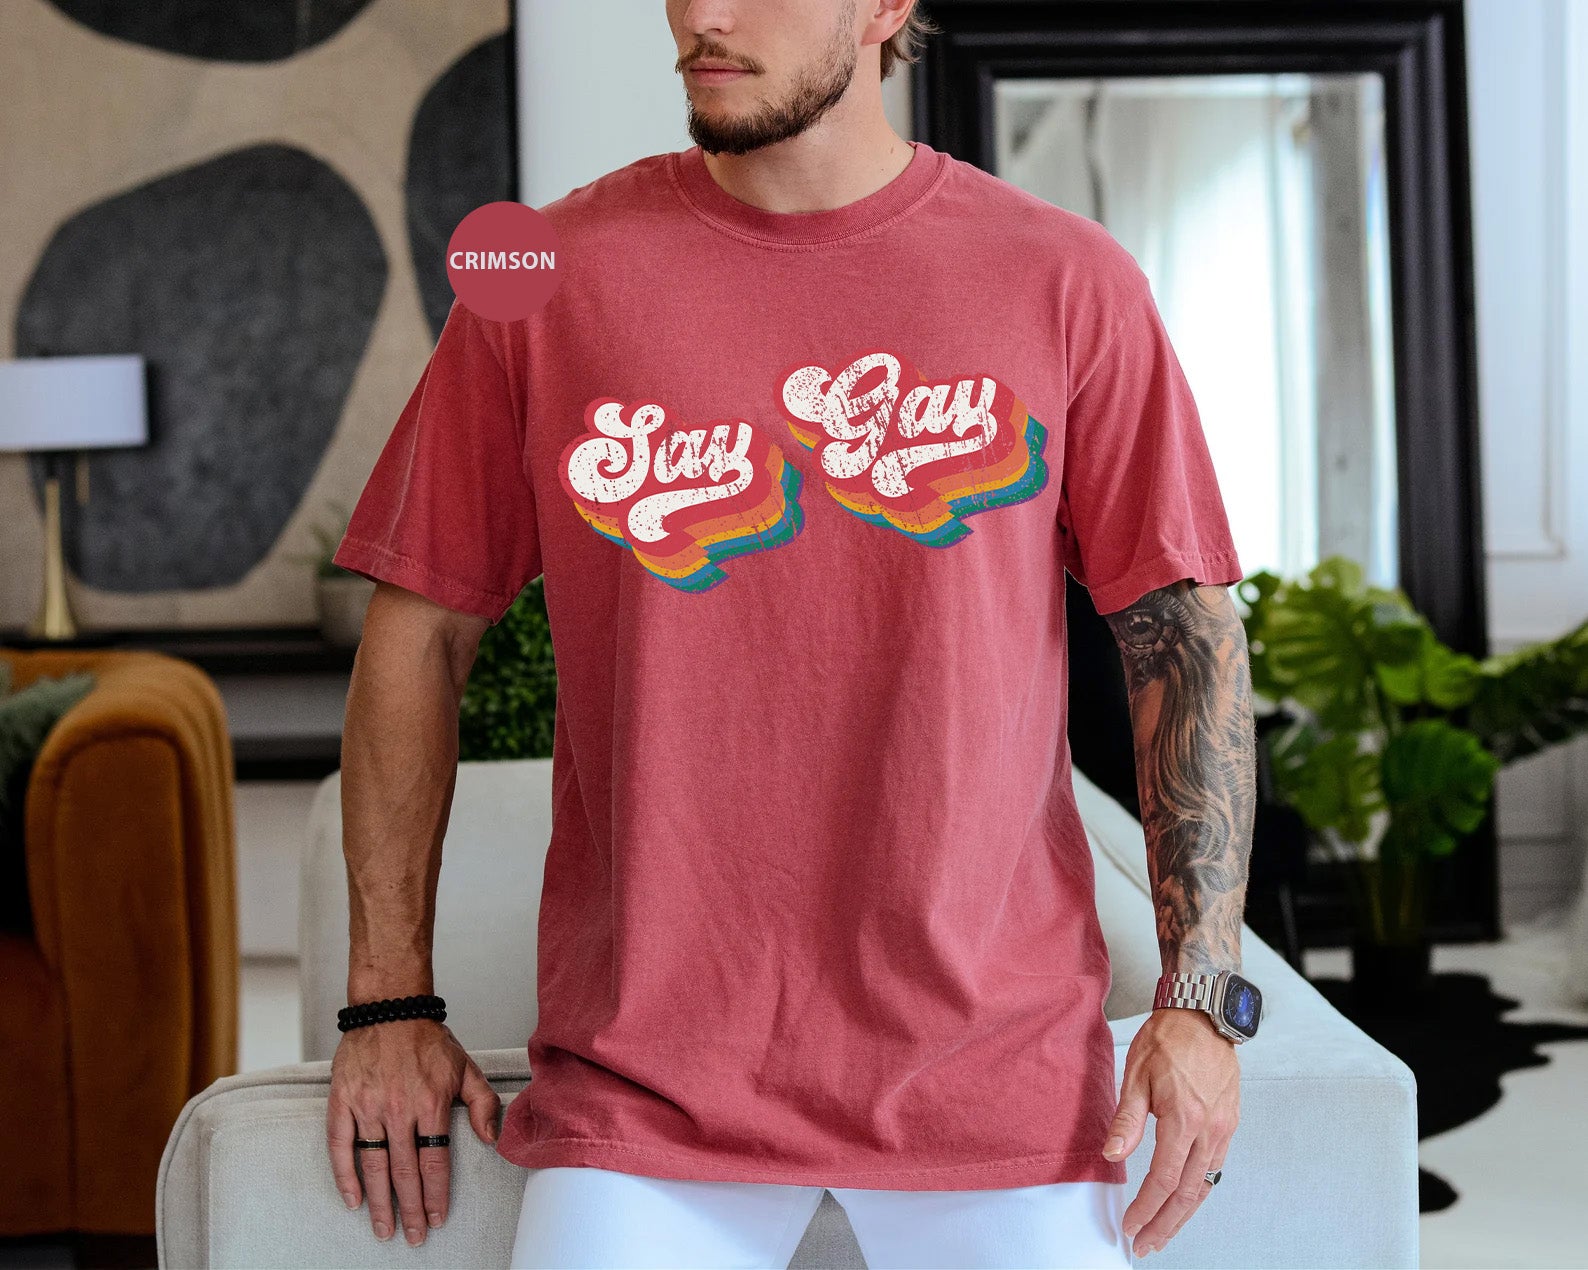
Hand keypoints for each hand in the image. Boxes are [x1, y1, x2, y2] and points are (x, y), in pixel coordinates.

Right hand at [326, 1018, 501, 1245]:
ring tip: (385, 1229)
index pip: (435, 1162)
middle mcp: (398, 1109)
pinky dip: (345, 1176)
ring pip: (373, 1166)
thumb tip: (490, 1139)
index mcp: (431, 1103)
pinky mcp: (342, 1102)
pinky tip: (353, 1200)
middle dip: (410, 1210)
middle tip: (413, 1238)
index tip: (438, 1219)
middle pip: (405, 1172)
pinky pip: (340, 1146)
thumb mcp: (466, 1067)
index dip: (436, 1195)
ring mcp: (367, 1107)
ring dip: (380, 1203)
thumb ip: (482, 1104)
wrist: (390, 1010)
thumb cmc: (428, 1041)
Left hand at [1101, 1007, 1239, 1258]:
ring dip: (1183, 1214)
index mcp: (1184, 1118)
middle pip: (1187, 1193)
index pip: (1164, 1179)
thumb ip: (1126, 1119)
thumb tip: (1112, 1155)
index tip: (1129, 1226)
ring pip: (1205, 1185)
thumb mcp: (1136, 1074)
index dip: (1146, 1208)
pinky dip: (1199, 1190)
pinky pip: (1215, 1167)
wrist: (1204, 1013)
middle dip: (1165, 1225)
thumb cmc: (1167, 1039)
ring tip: (1163, 1233)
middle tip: (1146, 1246)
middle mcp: (1210, 1129)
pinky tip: (1184, 1199)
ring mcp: (1224, 1128)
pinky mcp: (1229, 1123)